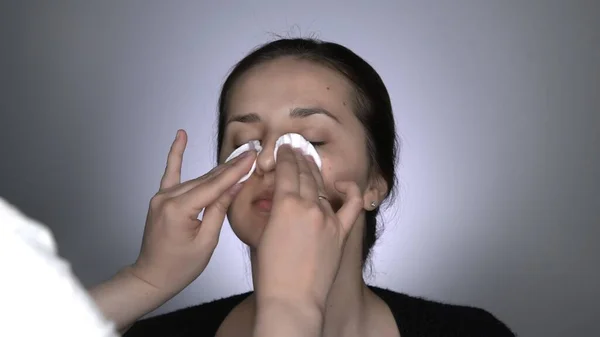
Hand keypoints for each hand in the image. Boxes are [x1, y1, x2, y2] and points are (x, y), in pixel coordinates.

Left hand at [130, 130, 255, 295]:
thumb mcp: (207, 241)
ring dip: (217, 170)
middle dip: (230, 167)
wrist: (153, 276)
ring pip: (196, 179)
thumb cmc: (179, 266)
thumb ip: (219, 210)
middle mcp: (167, 198)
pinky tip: (181, 136)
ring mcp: (162, 197)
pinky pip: (171, 173)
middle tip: (251, 154)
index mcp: (179, 210)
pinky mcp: (161, 198)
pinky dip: (176, 154)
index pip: (214, 186)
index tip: (251, 157)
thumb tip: (234, 186)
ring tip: (238, 157)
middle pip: (206, 180)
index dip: (235, 171)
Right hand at [254, 145, 362, 313]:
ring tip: (310, 161)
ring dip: (315, 171)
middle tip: (295, 149)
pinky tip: (344, 184)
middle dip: (299, 158)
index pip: (287, 169)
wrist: (292, 298)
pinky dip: (351, 191)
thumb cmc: (272, 274)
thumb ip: (273, 212)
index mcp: (285, 204)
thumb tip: (278, 201)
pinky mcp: (341, 232)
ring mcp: (327, 218)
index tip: (284, 149)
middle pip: (305, 173)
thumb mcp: (262, 233)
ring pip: (322, 186)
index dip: (285, 156)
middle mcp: (309, 206)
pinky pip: (353, 205)